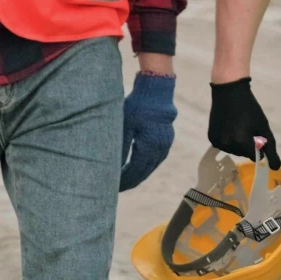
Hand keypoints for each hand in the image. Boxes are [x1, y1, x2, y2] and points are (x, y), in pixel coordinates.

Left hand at [120, 72, 177, 191]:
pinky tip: (140, 168)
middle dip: (130, 181)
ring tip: (127, 181)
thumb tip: (113, 167)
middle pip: (143, 172)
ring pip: (151, 167)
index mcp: (148, 147)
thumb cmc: (137, 106)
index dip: (123, 180)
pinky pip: (156, 159)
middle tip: (118, 188)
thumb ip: (120, 147)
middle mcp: (159, 150)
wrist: (156, 91)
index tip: (113, 186)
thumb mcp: (124, 125)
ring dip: (139, 175)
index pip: (134, 171)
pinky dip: (147, 166)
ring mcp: (165, 145)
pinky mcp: (167, 140)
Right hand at [208, 77, 280, 167]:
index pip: (255, 156)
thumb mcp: (263, 127)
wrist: (229, 91)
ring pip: (233, 150)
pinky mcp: (211, 138)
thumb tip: (275, 167)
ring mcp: (218, 142)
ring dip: (237, 143)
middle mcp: (228, 145)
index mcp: (242, 142)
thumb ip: (270, 148)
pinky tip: (228, 126)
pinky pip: (223, 145)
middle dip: (247, 144)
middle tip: (246, 127)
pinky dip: (228, 140)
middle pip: (244, 154)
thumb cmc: (250, 108)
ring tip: (237, 126)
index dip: (258, 146)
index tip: (256, 134)